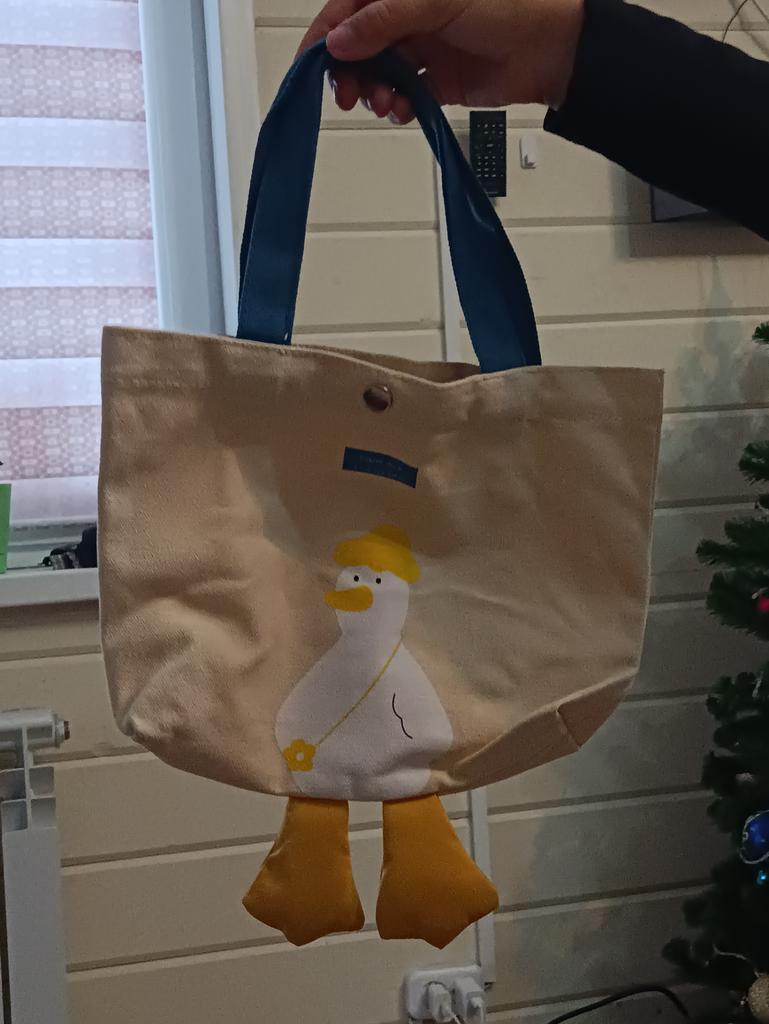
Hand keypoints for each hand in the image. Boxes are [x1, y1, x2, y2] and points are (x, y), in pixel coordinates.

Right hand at [298, 0, 584, 122]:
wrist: (553, 49)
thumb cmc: (510, 6)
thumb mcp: (437, 2)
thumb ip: (385, 20)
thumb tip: (341, 39)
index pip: (348, 7)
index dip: (325, 35)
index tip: (312, 64)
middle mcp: (408, 15)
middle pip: (358, 44)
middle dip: (349, 71)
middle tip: (348, 94)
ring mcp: (423, 47)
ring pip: (379, 73)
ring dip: (373, 92)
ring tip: (382, 102)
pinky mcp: (437, 80)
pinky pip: (404, 95)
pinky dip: (398, 105)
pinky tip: (403, 108)